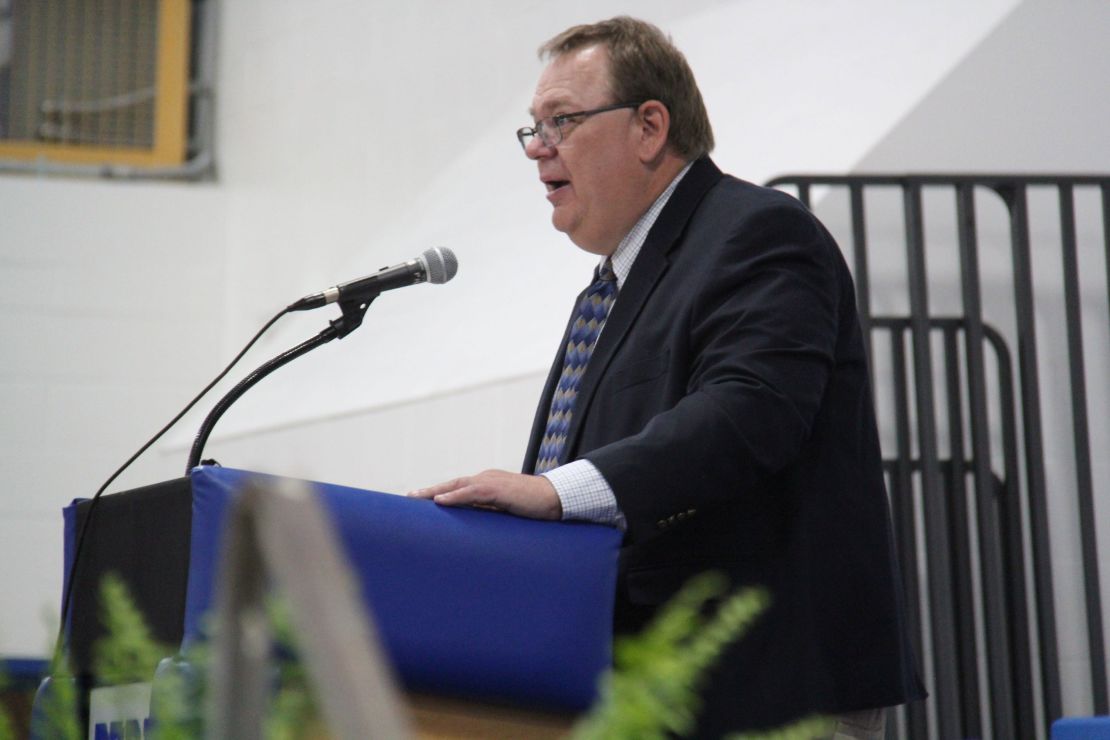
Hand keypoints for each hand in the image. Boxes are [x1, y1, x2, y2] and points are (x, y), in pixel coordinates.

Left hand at [408, 469, 561, 520]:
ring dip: (435, 492)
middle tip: (409, 498)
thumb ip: (489, 513)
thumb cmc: (533, 507)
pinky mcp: (498, 490)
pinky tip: (440, 501)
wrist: (555, 499)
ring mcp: (491, 482)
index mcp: (488, 484)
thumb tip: (472, 526)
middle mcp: (486, 478)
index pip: (459, 487)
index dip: (441, 493)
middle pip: (452, 483)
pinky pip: (472, 492)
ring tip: (416, 499)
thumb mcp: (506, 511)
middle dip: (430, 491)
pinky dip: (454, 496)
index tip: (421, 500)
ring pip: (457, 485)